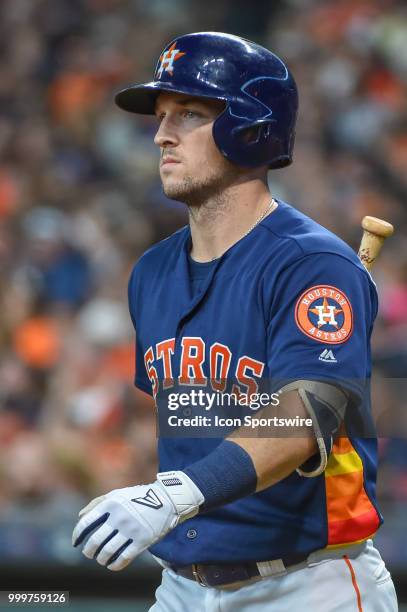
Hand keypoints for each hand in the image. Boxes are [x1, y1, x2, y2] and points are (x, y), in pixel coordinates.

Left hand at [72, 471, 203, 570]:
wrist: (166, 500)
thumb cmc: (138, 497)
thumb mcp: (117, 494)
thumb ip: (97, 503)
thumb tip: (80, 517)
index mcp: (111, 504)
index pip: (86, 523)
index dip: (77, 535)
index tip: (75, 542)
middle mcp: (119, 516)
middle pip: (95, 541)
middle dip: (89, 551)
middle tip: (89, 553)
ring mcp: (131, 529)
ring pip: (107, 552)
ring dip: (101, 559)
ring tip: (101, 559)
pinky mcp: (142, 541)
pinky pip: (123, 558)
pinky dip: (114, 565)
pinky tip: (112, 565)